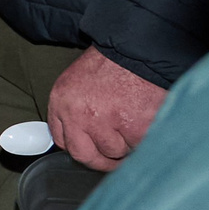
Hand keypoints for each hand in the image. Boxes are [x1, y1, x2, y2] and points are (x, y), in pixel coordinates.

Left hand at [46, 46, 164, 171]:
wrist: (140, 49)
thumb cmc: (111, 65)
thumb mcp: (75, 82)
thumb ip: (70, 111)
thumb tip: (72, 138)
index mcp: (63, 102)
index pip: (63, 142)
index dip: (80, 148)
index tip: (91, 150)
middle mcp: (81, 115)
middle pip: (86, 156)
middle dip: (101, 160)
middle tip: (114, 157)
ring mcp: (109, 123)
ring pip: (115, 153)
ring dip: (125, 146)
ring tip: (133, 125)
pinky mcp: (136, 127)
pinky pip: (138, 148)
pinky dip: (144, 140)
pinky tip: (146, 123)